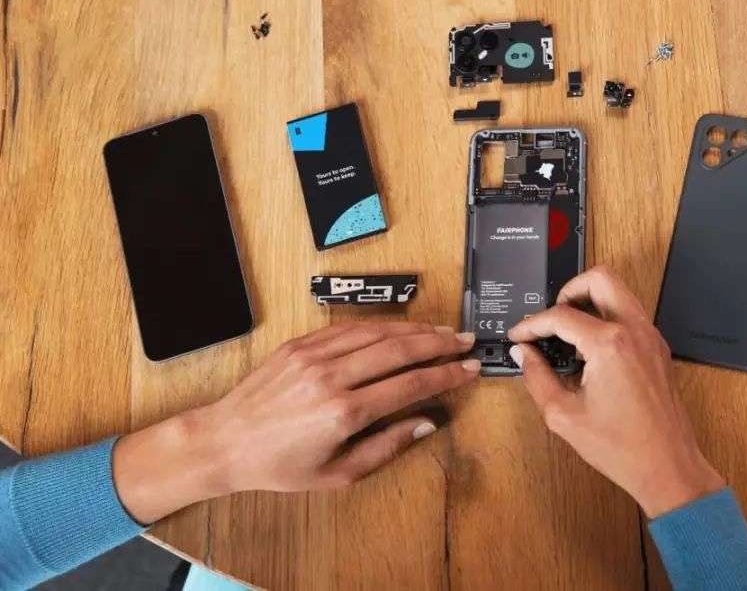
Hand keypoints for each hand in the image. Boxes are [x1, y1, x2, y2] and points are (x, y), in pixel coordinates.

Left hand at [114, 322, 478, 523]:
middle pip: (399, 350)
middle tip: (466, 342)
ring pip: (377, 332)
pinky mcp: (301, 343)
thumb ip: (387, 447)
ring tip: (443, 331)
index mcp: (344, 413)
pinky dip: (381, 325)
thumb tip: (426, 422)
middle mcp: (331, 378)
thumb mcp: (338, 474)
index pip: (410, 385)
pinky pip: (350, 327)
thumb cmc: (280, 465)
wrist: (225, 441)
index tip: (469, 370)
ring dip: (415, 329)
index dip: (446, 375)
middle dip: (439, 344)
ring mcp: (314, 355)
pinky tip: (401, 327)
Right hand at [508, 267, 724, 517]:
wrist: (667, 466)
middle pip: (599, 279)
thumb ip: (538, 378)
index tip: (519, 336)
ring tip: (568, 332)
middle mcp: (635, 331)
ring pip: (619, 292)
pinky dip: (607, 318)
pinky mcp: (658, 348)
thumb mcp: (564, 415)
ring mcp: (651, 337)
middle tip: (551, 318)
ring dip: (590, 301)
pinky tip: (590, 349)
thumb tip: (525, 354)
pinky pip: (630, 315)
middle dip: (569, 290)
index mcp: (610, 344)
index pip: (561, 315)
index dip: (532, 324)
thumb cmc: (622, 447)